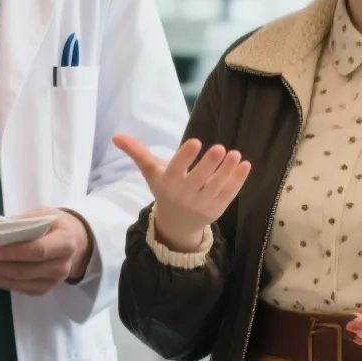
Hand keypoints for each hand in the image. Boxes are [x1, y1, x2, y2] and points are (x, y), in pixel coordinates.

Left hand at [0, 211, 91, 295]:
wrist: (74, 242)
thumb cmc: (54, 224)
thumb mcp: (41, 214)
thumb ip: (20, 222)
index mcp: (64, 242)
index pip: (38, 251)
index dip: (15, 252)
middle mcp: (61, 266)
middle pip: (25, 270)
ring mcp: (54, 282)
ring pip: (20, 282)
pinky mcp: (45, 290)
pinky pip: (20, 289)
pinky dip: (2, 281)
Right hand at [112, 135, 251, 251]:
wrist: (176, 225)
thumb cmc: (165, 190)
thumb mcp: (151, 173)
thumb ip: (137, 153)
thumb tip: (116, 135)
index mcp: (168, 184)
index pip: (176, 169)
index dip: (185, 157)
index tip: (195, 141)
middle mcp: (185, 195)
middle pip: (198, 179)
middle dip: (209, 164)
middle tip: (220, 147)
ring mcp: (202, 204)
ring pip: (216, 186)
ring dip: (227, 170)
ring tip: (235, 154)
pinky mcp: (217, 209)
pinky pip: (229, 194)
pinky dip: (238, 180)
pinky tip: (244, 165)